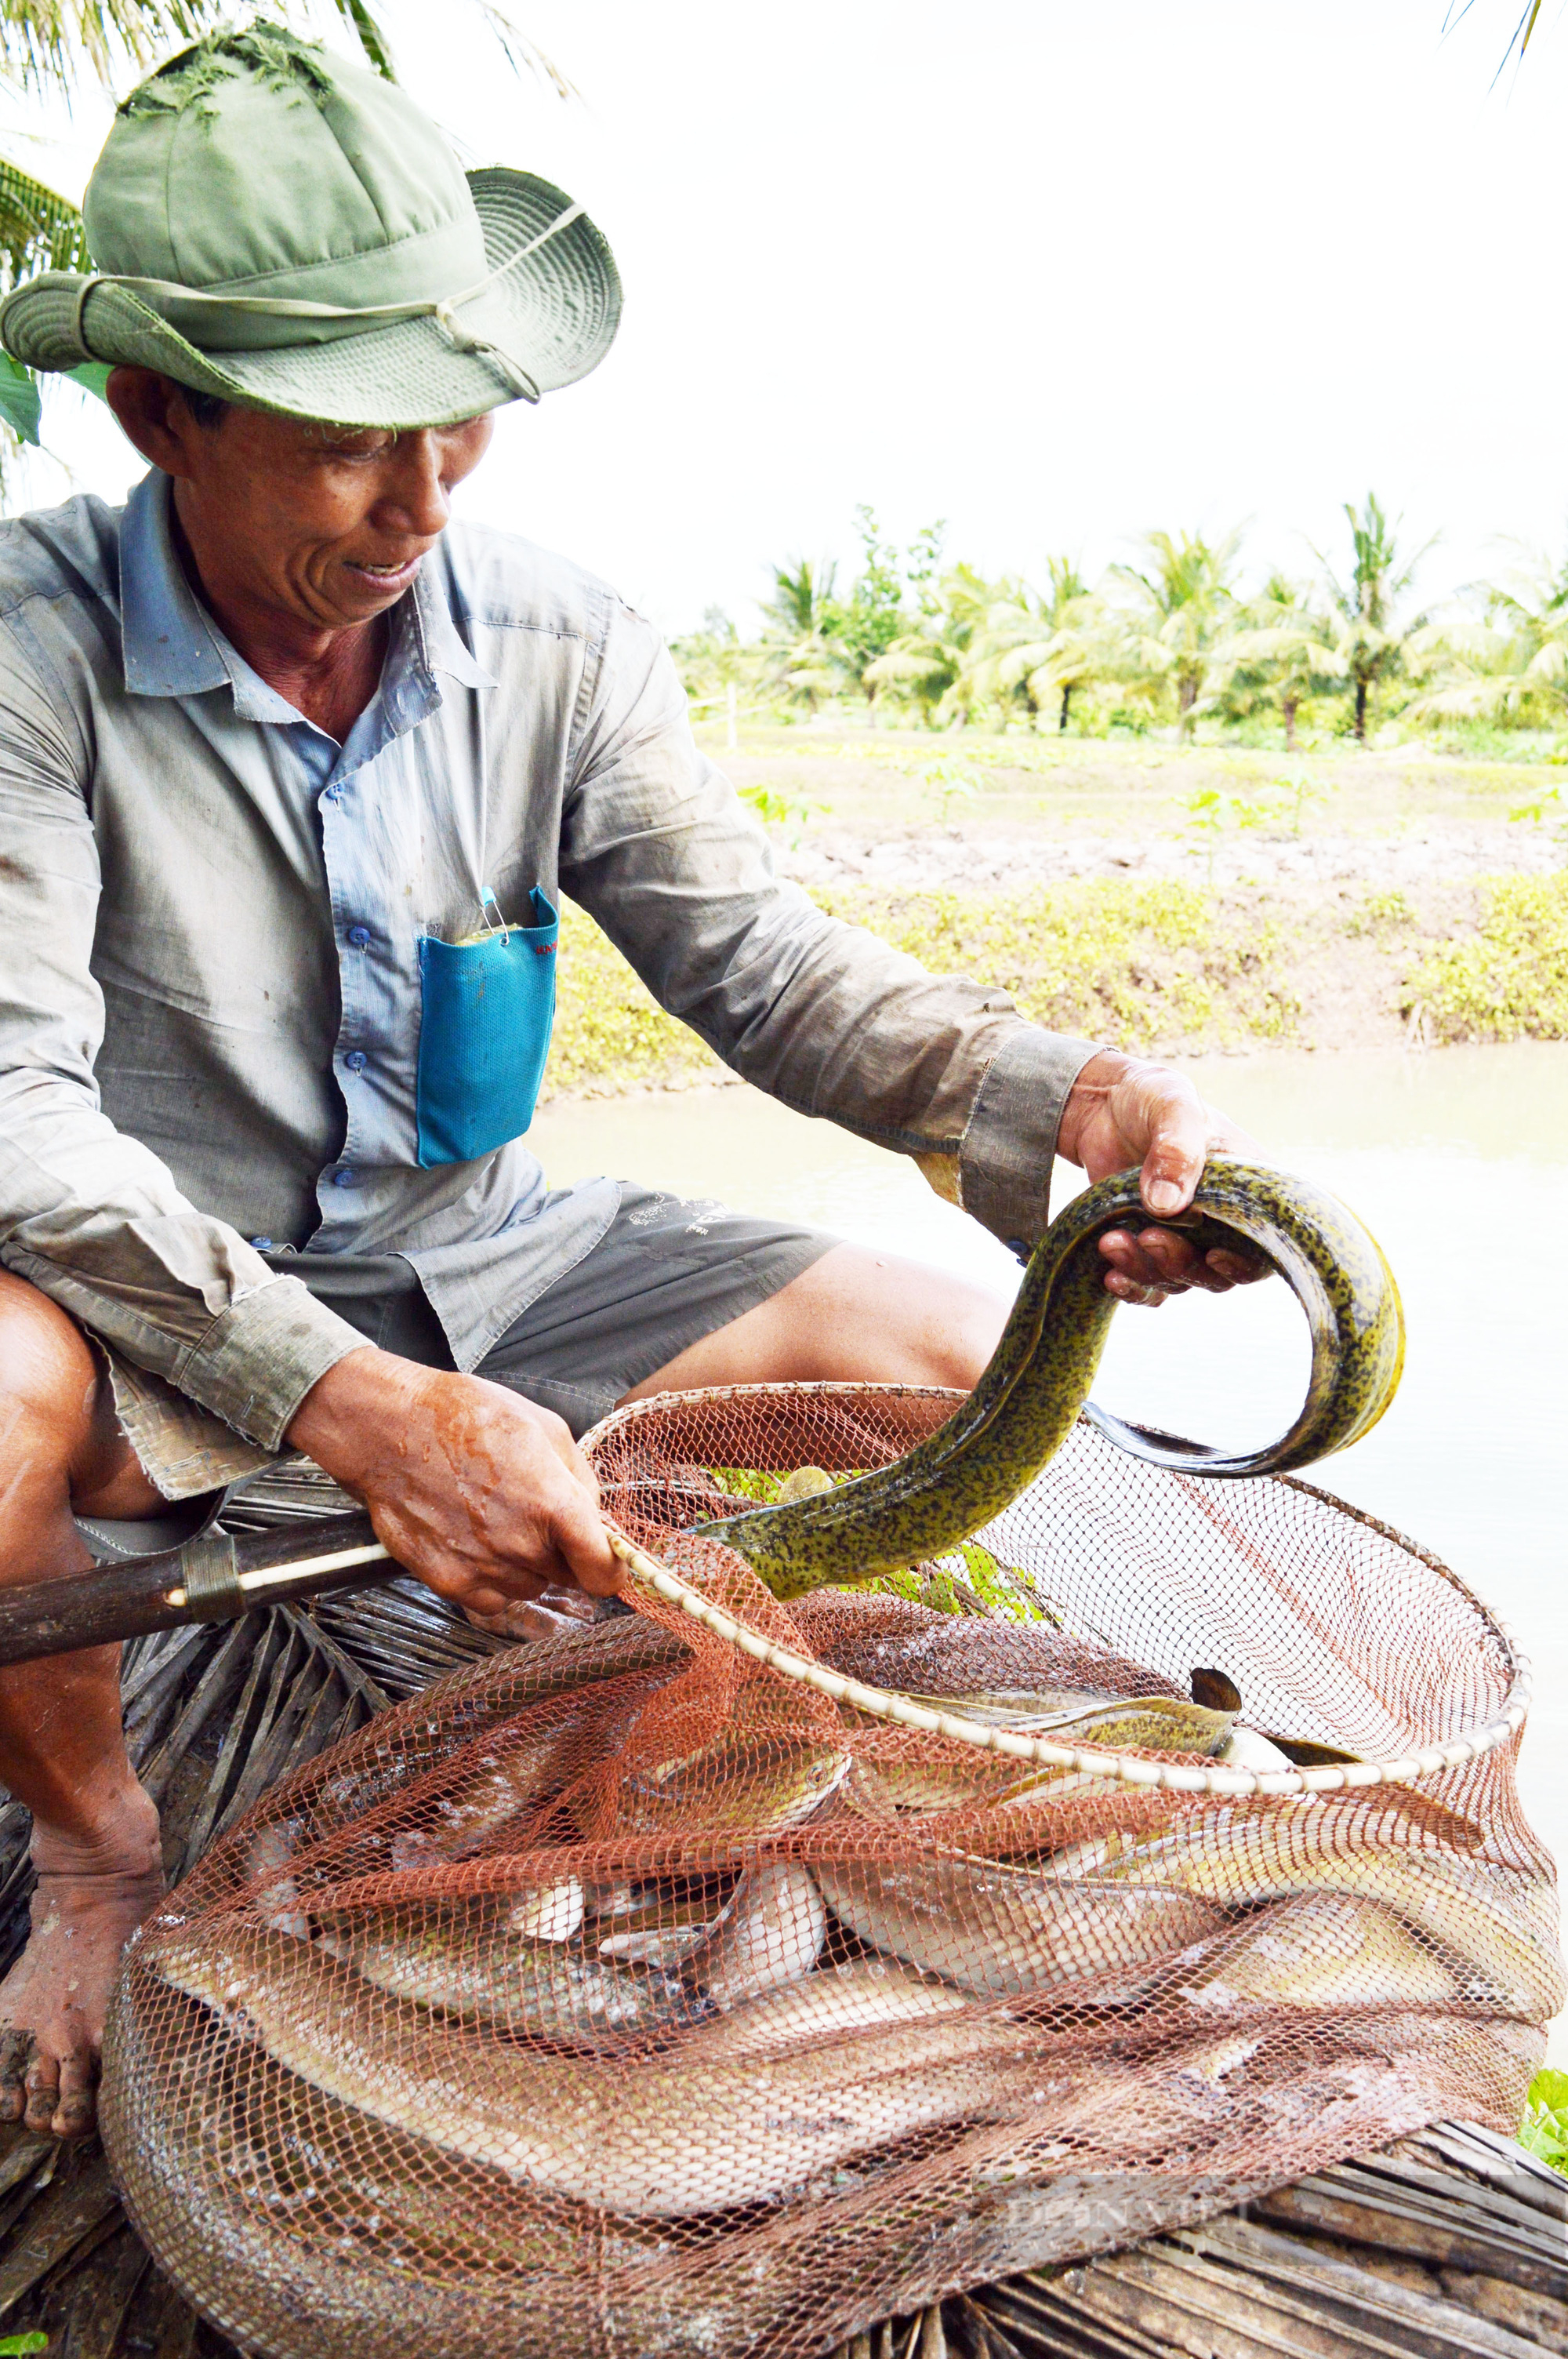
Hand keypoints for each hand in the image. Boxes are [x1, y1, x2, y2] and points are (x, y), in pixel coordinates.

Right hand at [287, 1350, 621, 1617]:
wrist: (390, 1431)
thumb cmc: (465, 1417)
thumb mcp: (544, 1427)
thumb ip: (579, 1480)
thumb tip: (594, 1518)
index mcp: (554, 1503)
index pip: (602, 1570)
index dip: (611, 1572)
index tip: (608, 1568)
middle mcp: (522, 1544)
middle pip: (567, 1578)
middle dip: (562, 1553)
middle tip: (535, 1517)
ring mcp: (484, 1567)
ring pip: (529, 1588)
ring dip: (524, 1565)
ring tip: (496, 1521)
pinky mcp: (449, 1582)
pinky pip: (490, 1600)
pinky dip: (490, 1580)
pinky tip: (474, 1541)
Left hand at [1056, 1049, 1268, 1306]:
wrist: (1103, 1106)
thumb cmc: (1154, 1099)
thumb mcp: (1173, 1108)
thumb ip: (1178, 1149)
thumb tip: (1168, 1206)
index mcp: (1247, 1191)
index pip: (1263, 1245)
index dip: (1246, 1262)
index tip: (1214, 1253)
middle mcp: (1221, 1223)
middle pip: (1217, 1274)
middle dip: (1182, 1264)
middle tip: (1149, 1236)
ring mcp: (1184, 1239)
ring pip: (1177, 1280)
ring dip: (1146, 1269)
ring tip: (1112, 1241)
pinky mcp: (1147, 1248)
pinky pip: (1147, 1286)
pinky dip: (1132, 1287)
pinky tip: (1110, 1275)